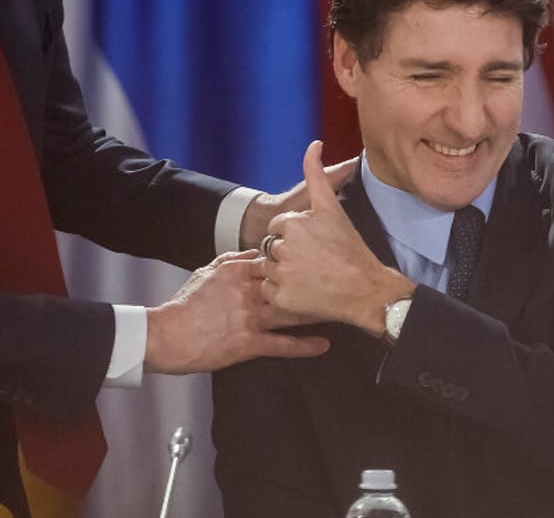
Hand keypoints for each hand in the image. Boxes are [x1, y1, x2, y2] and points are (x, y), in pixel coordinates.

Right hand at [144, 250, 328, 373]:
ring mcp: (250, 316)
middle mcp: (248, 290)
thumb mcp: (208, 273)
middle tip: (341, 282)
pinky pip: (283, 344)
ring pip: (293, 311)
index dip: (300, 258)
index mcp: (237, 270)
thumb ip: (234, 262)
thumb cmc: (186, 305)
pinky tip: (324, 345)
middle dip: (317, 282)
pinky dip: (305, 346)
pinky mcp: (249, 342)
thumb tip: (257, 253)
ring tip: (340, 310)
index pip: (277, 259)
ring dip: (318, 311)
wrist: (166, 336)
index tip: (320, 257)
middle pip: (291, 282)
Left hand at [261, 141, 414, 335]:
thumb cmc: (350, 247)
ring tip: (309, 276)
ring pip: (269, 269)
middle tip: (313, 261)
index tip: (314, 243)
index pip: (279, 226)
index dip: (296, 233)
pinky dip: (281, 292)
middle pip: (272, 248)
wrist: (365, 289)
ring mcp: (282, 274)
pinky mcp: (281, 297)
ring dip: (283, 272)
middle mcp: (283, 247)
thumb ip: (317, 173)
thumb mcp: (331, 207)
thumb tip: (314, 143)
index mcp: (292, 223)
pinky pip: (269, 291)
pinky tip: (303, 291)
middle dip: (288, 252)